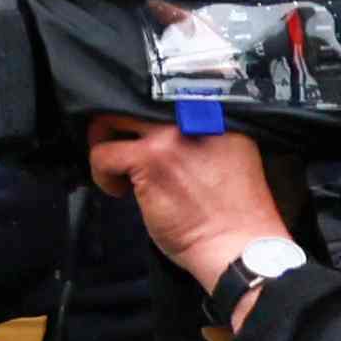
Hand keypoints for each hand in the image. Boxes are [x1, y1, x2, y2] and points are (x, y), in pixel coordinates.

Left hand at [104, 118, 288, 288]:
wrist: (238, 245)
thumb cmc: (234, 214)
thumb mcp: (227, 157)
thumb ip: (198, 137)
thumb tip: (157, 135)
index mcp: (216, 115)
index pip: (164, 95)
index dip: (142, 114)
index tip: (136, 134)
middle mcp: (194, 116)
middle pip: (135, 100)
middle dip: (117, 122)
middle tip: (115, 145)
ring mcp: (171, 136)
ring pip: (112, 120)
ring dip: (105, 146)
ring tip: (118, 172)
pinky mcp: (149, 158)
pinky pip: (103, 154)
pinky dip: (102, 174)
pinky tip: (120, 191)